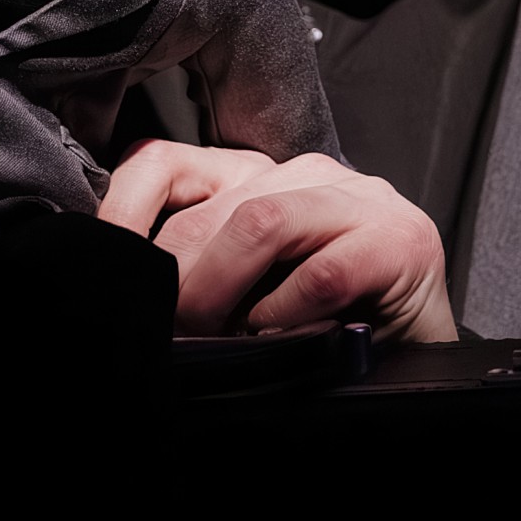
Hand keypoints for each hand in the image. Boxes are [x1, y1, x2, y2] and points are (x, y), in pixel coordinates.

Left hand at [99, 140, 457, 344]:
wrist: (420, 357)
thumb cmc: (327, 325)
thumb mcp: (244, 289)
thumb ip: (196, 268)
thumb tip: (123, 287)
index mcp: (257, 177)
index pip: (166, 163)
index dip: (122, 211)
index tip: (100, 265)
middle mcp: (305, 174)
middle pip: (209, 208)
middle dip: (174, 279)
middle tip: (163, 331)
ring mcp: (359, 201)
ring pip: (261, 222)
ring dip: (221, 290)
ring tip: (211, 335)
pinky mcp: (400, 242)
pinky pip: (324, 272)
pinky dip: (288, 314)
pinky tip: (279, 336)